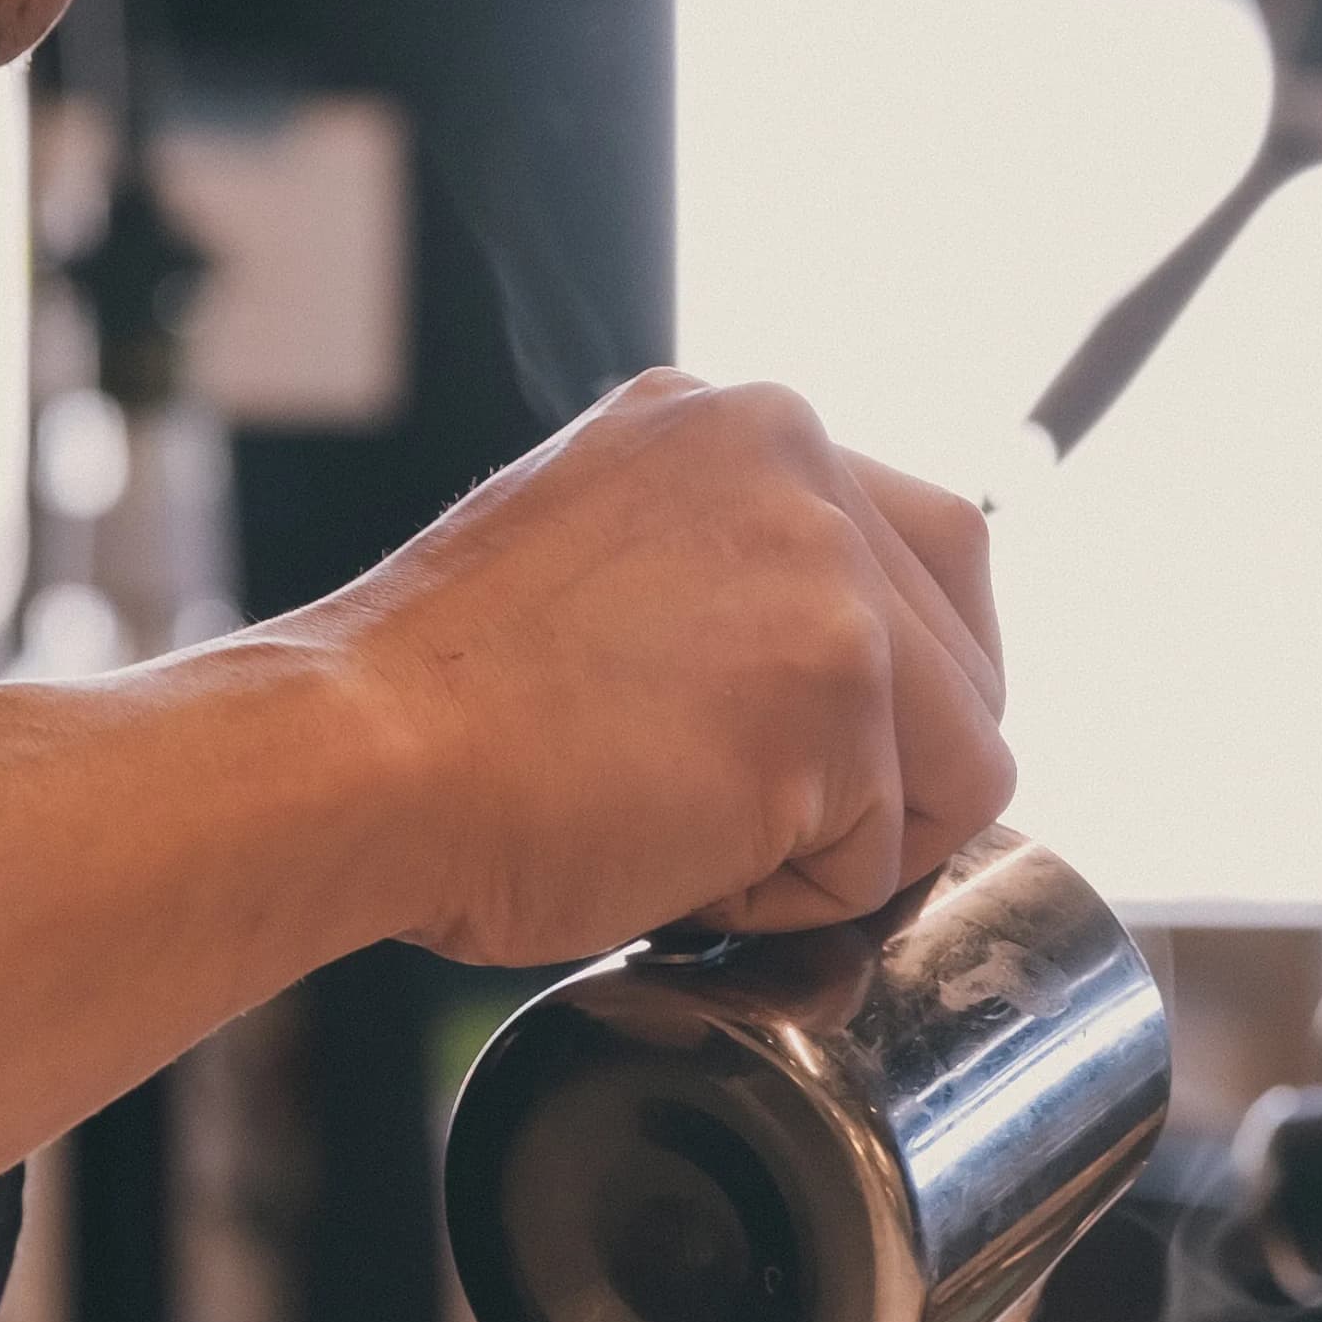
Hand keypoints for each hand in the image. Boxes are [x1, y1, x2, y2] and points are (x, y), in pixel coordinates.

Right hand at [284, 367, 1013, 967]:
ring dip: (838, 838)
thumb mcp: (603, 558)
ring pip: (958, 762)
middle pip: (969, 657)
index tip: (777, 742)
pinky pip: (888, 859)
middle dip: (886, 766)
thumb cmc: (433, 707)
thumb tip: (833, 680)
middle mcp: (798, 460)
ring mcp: (828, 572)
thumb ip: (728, 569)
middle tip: (733, 804)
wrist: (352, 759)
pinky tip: (674, 857)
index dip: (881, 686)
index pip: (926, 554)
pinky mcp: (836, 696)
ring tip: (687, 828)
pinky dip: (792, 900)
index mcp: (736, 422)